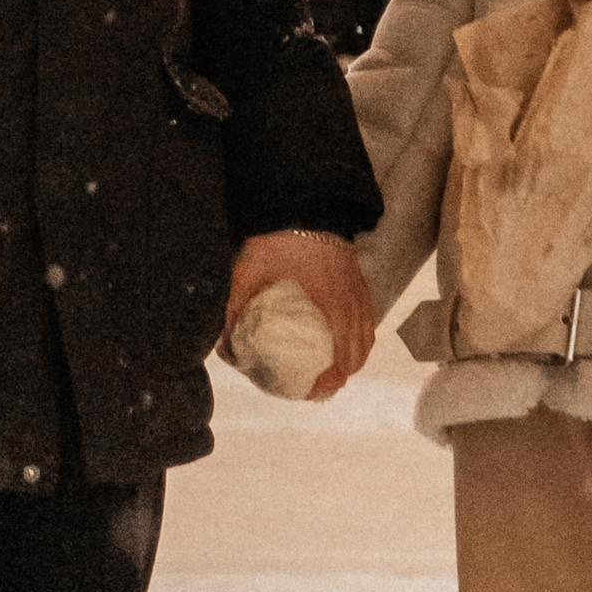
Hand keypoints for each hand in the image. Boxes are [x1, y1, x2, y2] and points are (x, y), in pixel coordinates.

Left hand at [225, 228, 373, 401]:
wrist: (303, 202)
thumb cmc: (277, 241)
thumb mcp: (249, 274)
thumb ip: (236, 307)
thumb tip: (223, 343)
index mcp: (330, 304)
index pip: (342, 354)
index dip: (331, 378)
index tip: (313, 390)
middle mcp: (351, 301)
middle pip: (359, 348)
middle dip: (344, 373)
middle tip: (321, 386)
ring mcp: (358, 288)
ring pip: (367, 332)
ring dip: (355, 356)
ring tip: (334, 370)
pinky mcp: (359, 277)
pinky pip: (368, 315)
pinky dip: (360, 335)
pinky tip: (344, 338)